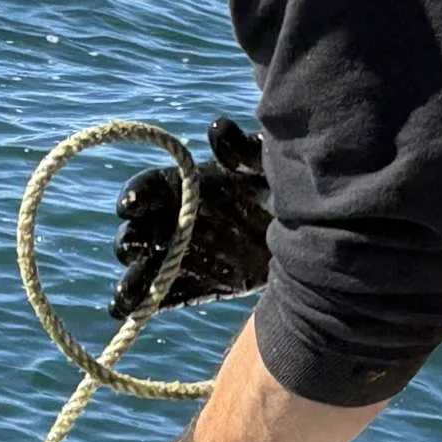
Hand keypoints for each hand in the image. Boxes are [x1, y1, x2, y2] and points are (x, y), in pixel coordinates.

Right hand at [108, 117, 270, 319]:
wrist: (315, 234)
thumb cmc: (285, 188)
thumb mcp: (266, 163)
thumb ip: (242, 148)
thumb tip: (216, 129)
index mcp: (187, 188)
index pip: (152, 189)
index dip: (137, 195)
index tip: (131, 204)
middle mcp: (178, 222)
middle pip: (139, 231)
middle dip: (130, 239)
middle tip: (134, 242)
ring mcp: (185, 257)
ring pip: (146, 268)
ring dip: (132, 279)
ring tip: (126, 292)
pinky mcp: (199, 286)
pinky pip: (166, 297)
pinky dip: (146, 305)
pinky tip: (130, 312)